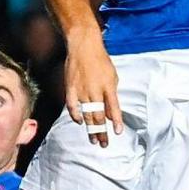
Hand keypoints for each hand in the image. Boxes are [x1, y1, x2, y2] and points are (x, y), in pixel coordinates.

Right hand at [64, 33, 121, 147]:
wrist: (84, 46)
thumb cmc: (100, 61)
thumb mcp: (112, 77)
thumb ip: (112, 97)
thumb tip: (111, 114)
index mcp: (108, 87)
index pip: (114, 109)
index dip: (116, 122)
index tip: (117, 133)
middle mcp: (95, 91)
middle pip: (99, 117)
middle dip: (102, 132)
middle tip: (104, 143)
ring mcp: (82, 91)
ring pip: (87, 115)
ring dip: (91, 129)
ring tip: (94, 140)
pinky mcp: (70, 89)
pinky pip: (72, 107)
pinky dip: (76, 116)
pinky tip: (80, 122)